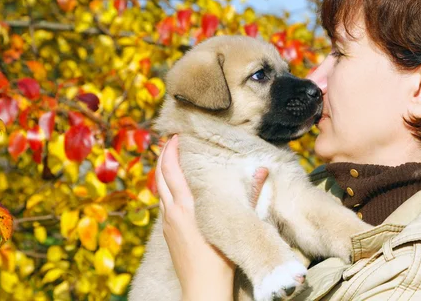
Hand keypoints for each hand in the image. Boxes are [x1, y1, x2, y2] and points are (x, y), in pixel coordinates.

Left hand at [156, 134, 268, 300]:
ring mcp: (167, 224)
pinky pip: (163, 204)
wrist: (202, 289)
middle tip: (169, 141)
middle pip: (159, 177)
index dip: (170, 151)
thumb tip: (261, 171)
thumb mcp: (237, 224)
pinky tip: (176, 189)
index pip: (171, 171)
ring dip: (162, 172)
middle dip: (162, 156)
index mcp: (185, 207)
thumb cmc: (221, 259)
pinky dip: (166, 189)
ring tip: (172, 159)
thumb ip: (249, 195)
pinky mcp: (167, 234)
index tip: (175, 136)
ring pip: (159, 191)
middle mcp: (171, 213)